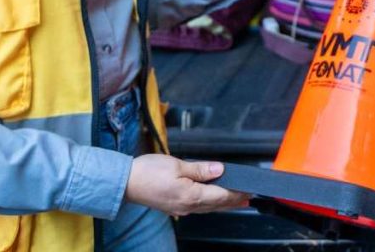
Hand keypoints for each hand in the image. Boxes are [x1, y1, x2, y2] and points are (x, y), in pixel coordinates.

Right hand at [124, 155, 249, 215]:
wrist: (126, 183)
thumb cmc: (148, 172)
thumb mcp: (177, 165)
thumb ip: (201, 169)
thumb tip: (221, 170)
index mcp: (191, 195)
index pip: (221, 195)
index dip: (237, 192)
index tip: (249, 189)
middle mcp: (188, 206)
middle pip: (217, 204)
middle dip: (234, 201)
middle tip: (248, 197)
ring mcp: (181, 209)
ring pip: (208, 207)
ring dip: (223, 204)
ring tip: (236, 201)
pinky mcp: (175, 207)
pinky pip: (198, 207)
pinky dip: (210, 204)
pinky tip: (211, 201)